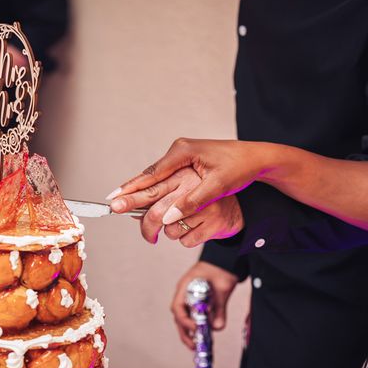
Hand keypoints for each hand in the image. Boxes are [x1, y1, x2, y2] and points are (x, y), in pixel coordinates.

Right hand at [110, 138, 273, 224]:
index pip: (152, 174)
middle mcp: (179, 150)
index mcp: (183, 152)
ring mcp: (182, 154)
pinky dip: (152, 185)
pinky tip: (143, 193)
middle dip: (130, 188)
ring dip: (140, 188)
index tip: (117, 198)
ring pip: (155, 174)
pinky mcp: (187, 160)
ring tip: (120, 198)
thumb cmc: (239, 168)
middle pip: (149, 173)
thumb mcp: (217, 187)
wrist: (256, 157)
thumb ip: (192, 202)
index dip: (133, 188)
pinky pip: (164, 174)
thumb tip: (169, 217)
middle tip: (111, 200)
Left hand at [110, 166, 243, 246]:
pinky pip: (185, 240)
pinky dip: (186, 239)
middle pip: (156, 212)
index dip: (130, 196)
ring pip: (170, 230)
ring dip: (171, 233)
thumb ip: (160, 196)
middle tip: (148, 235)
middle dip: (146, 227)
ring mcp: (203, 206)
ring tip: (186, 223)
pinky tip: (196, 228)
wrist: (238, 208)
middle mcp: (191, 187)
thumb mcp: (184, 188)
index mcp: (181, 175)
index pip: (150, 187)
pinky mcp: (212, 223)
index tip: (114, 204)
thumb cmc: (204, 198)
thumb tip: (130, 210)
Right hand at [171, 261, 238, 349]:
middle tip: (194, 346)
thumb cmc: (220, 269)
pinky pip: (195, 318)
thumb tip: (217, 327)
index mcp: (185, 288)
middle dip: (185, 333)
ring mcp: (191, 300)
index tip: (195, 328)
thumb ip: (219, 308)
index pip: (178, 308)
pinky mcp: (199, 304)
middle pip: (180, 318)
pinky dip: (200, 329)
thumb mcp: (222, 289)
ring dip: (190, 333)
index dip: (185, 321)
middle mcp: (185, 295)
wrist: (225, 261)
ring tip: (198, 346)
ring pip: (186, 320)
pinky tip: (206, 337)